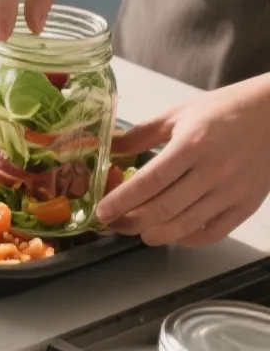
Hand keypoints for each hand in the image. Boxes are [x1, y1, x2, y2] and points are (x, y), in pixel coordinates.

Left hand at [96, 77, 269, 245]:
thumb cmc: (225, 111)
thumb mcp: (178, 115)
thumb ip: (140, 134)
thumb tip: (107, 147)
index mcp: (193, 145)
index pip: (150, 181)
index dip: (122, 200)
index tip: (102, 211)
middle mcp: (213, 171)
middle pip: (164, 208)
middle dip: (131, 222)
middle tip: (113, 224)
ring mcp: (232, 191)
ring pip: (186, 225)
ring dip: (156, 234)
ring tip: (138, 231)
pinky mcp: (247, 205)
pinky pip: (213, 232)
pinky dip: (188, 239)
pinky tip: (172, 234)